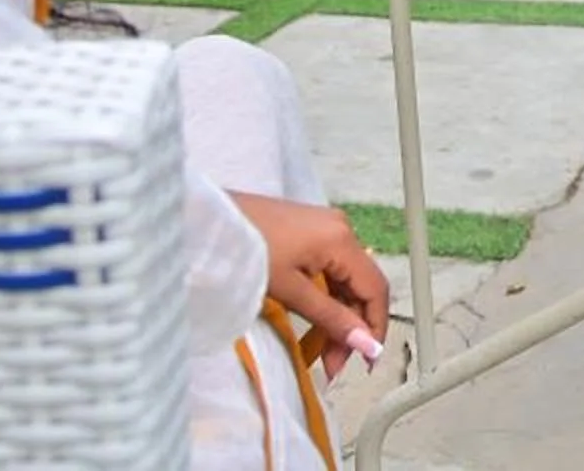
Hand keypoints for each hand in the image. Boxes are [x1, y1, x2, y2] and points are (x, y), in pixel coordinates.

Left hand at [230, 194, 389, 379]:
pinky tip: (313, 320)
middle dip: (353, 327)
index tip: (364, 361)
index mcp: (341, 239)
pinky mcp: (309, 231)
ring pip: (346, 280)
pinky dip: (325, 298)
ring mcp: (324, 227)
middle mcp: (340, 229)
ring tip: (321, 349)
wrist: (207, 220)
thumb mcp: (290, 291)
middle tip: (334, 363)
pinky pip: (330, 269)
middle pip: (362, 286)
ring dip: (339, 315)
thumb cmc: (244, 248)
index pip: (376, 289)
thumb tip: (365, 343)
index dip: (375, 329)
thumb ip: (332, 319)